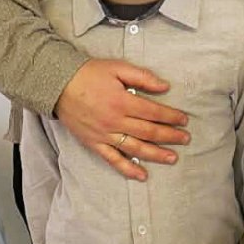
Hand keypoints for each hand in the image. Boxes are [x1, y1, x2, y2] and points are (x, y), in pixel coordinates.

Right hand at [55, 59, 188, 180]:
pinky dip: (128, 169)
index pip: (153, 112)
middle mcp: (115, 121)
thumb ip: (142, 77)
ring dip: (156, 154)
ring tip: (173, 158)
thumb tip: (165, 86)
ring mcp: (104, 135)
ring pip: (135, 148)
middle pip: (148, 132)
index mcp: (122, 101)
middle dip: (169, 136)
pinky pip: (113, 160)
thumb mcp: (117, 67)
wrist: (58, 85)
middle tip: (185, 139)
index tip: (184, 120)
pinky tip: (142, 175)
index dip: (171, 116)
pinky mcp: (94, 144)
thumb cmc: (89, 74)